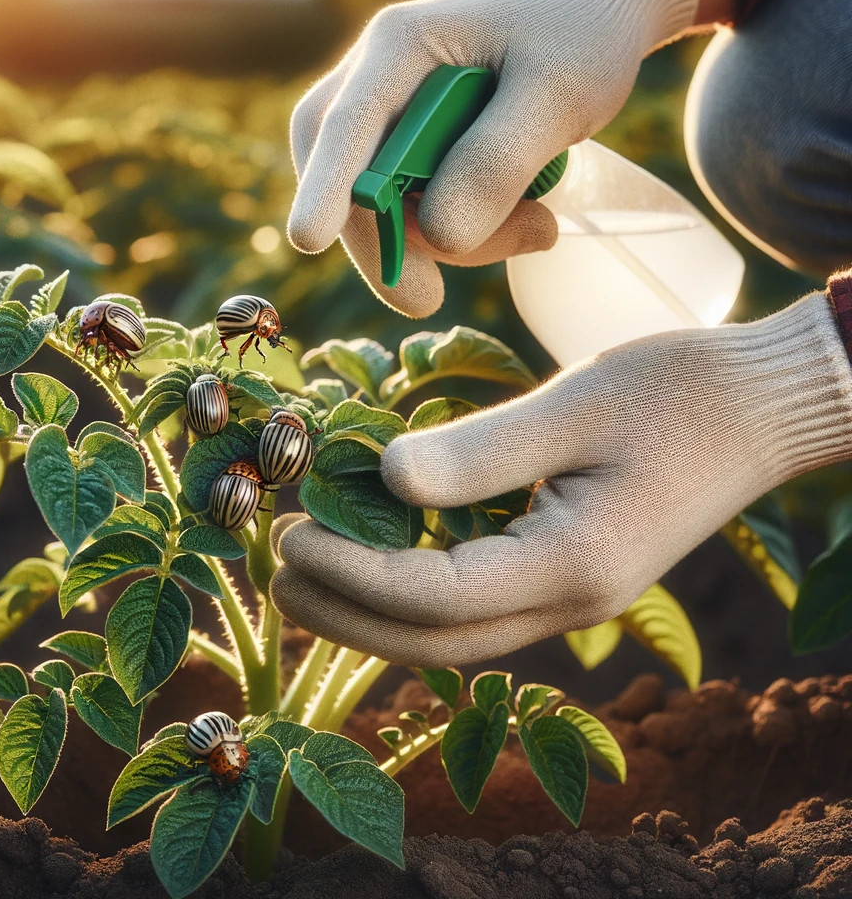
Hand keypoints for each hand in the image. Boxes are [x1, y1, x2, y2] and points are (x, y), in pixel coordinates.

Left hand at [270, 295, 851, 665]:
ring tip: (304, 571)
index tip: (289, 536)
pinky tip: (375, 558)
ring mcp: (573, 595)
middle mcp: (570, 600)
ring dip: (373, 615)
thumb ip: (478, 452)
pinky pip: (478, 607)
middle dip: (346, 614)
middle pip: (435, 642)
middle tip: (274, 567)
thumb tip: (382, 475)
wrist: (761, 408)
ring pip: (454, 636)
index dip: (352, 576)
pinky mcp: (570, 573)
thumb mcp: (575, 405)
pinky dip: (414, 595)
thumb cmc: (678, 392)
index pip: (435, 598)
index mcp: (573, 565)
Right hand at [287, 0, 702, 317]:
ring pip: (379, 206)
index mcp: (398, 47)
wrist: (598, 5)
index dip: (324, 185)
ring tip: (537, 228)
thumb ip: (498, 159)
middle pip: (343, 175)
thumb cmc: (580, 33)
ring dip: (444, 241)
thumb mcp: (559, 92)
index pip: (344, 124)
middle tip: (428, 300)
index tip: (308, 240)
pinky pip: (412, 209)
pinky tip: (525, 221)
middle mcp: (376, 79)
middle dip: (384, 242)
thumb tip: (438, 237)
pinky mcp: (413, 149)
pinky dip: (464, 232)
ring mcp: (390, 117)